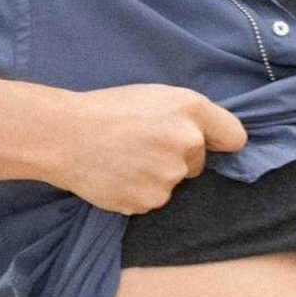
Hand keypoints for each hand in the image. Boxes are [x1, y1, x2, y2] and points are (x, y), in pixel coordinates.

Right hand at [54, 84, 247, 213]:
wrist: (61, 135)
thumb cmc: (106, 110)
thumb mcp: (156, 96)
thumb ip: (191, 116)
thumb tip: (215, 139)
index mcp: (192, 110)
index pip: (234, 137)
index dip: (220, 142)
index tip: (211, 144)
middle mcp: (188, 143)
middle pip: (198, 163)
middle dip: (177, 157)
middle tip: (141, 144)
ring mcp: (170, 175)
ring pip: (174, 183)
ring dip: (156, 176)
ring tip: (123, 158)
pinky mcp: (149, 200)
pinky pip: (151, 199)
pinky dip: (137, 191)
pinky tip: (116, 174)